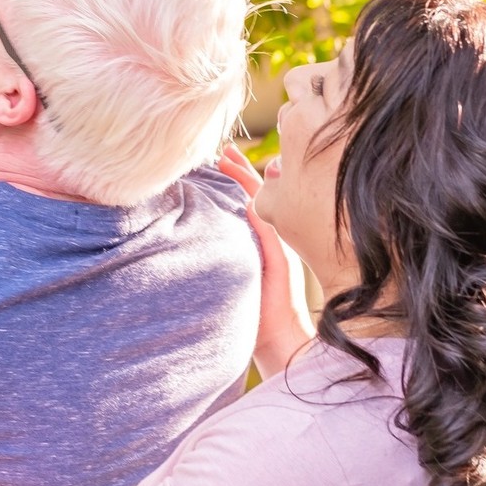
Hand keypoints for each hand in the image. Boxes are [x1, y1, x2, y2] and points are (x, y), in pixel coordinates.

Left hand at [218, 143, 313, 377]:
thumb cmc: (255, 310)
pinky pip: (269, 227)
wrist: (277, 336)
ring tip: (232, 159)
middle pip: (258, 194)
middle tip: (224, 150)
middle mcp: (272, 236)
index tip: (221, 159)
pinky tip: (250, 193)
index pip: (250, 199)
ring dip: (248, 180)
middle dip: (241, 170)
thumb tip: (204, 234)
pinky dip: (260, 209)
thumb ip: (231, 251)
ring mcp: (279, 244)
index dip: (237, 178)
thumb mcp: (241, 272)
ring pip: (265, 204)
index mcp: (262, 238)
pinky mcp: (281, 258)